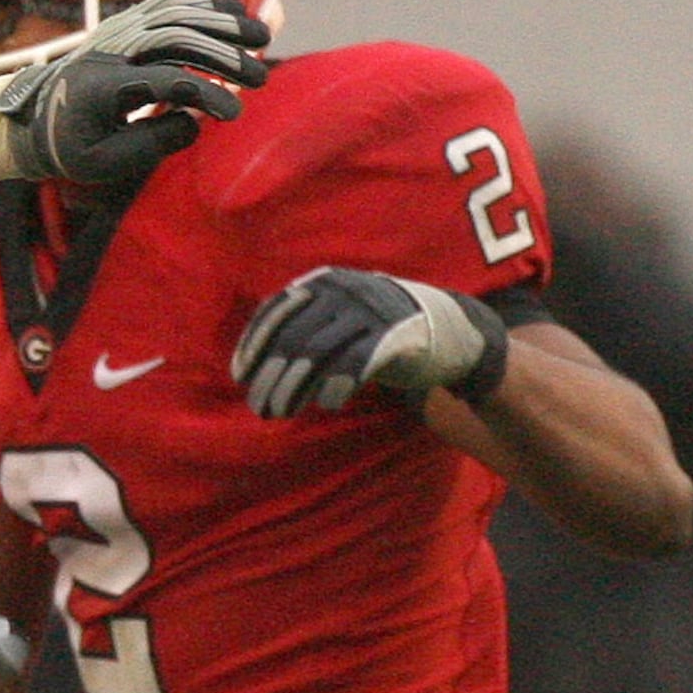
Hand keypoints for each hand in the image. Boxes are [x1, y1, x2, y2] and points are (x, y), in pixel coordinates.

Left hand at [0, 0, 270, 183]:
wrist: (33, 115)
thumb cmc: (71, 145)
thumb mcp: (104, 162)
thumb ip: (152, 144)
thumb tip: (197, 119)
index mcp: (102, 87)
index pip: (165, 80)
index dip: (205, 94)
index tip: (233, 113)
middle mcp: (111, 51)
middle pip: (177, 39)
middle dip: (224, 55)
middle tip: (260, 78)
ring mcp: (118, 31)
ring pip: (177, 14)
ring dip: (224, 22)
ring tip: (263, 37)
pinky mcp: (126, 23)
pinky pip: (170, 4)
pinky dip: (206, 5)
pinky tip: (237, 14)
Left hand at [231, 267, 506, 417]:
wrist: (452, 332)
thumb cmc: (379, 333)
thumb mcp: (337, 321)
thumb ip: (300, 332)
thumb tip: (250, 368)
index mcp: (325, 281)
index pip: (277, 310)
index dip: (254, 344)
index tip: (241, 376)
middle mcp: (347, 289)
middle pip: (294, 336)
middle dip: (271, 375)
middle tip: (260, 408)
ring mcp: (373, 309)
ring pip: (319, 352)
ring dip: (294, 388)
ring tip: (281, 412)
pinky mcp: (398, 333)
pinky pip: (358, 362)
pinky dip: (337, 386)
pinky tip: (328, 404)